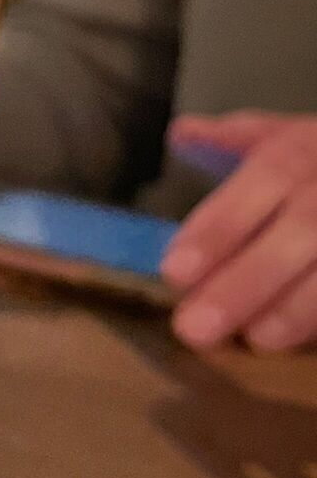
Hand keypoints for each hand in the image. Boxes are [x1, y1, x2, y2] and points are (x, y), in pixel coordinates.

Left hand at [162, 112, 316, 351]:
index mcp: (311, 148)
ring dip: (296, 309)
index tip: (174, 272)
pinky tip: (303, 344)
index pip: (265, 181)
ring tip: (253, 340)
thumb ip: (239, 138)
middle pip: (302, 230)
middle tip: (194, 328)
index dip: (220, 226)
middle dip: (247, 281)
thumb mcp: (294, 134)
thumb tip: (182, 133)